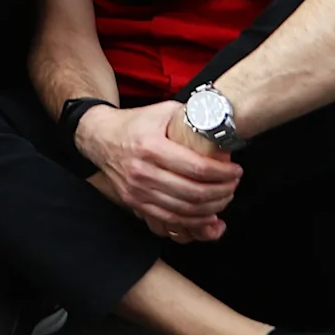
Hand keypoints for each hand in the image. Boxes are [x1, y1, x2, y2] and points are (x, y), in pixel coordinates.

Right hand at [76, 100, 242, 241]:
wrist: (98, 137)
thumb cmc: (134, 124)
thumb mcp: (163, 111)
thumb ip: (192, 116)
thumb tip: (223, 125)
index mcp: (150, 147)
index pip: (197, 168)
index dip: (223, 174)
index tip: (236, 171)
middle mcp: (142, 171)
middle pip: (194, 193)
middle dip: (223, 192)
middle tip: (233, 185)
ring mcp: (136, 190)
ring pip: (184, 211)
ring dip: (212, 209)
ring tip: (224, 198)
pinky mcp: (134, 202)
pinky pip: (169, 220)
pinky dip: (193, 223)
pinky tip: (208, 216)